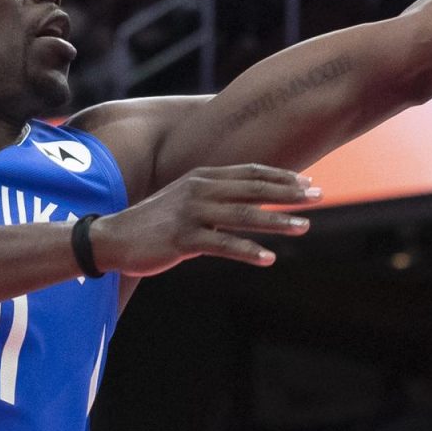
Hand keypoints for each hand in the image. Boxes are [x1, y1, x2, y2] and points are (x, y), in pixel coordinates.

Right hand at [90, 164, 320, 276]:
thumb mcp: (186, 199)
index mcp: (203, 177)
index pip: (250, 173)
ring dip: (277, 221)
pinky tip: (269, 258)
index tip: (308, 182)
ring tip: (304, 226)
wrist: (113, 237)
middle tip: (318, 197)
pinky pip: (222, 245)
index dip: (281, 177)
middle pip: (253, 189)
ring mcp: (192, 213)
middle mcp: (200, 190)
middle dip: (289, 193)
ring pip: (244, 215)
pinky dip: (248, 251)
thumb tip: (248, 200)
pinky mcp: (183, 239)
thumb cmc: (154, 222)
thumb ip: (215, 195)